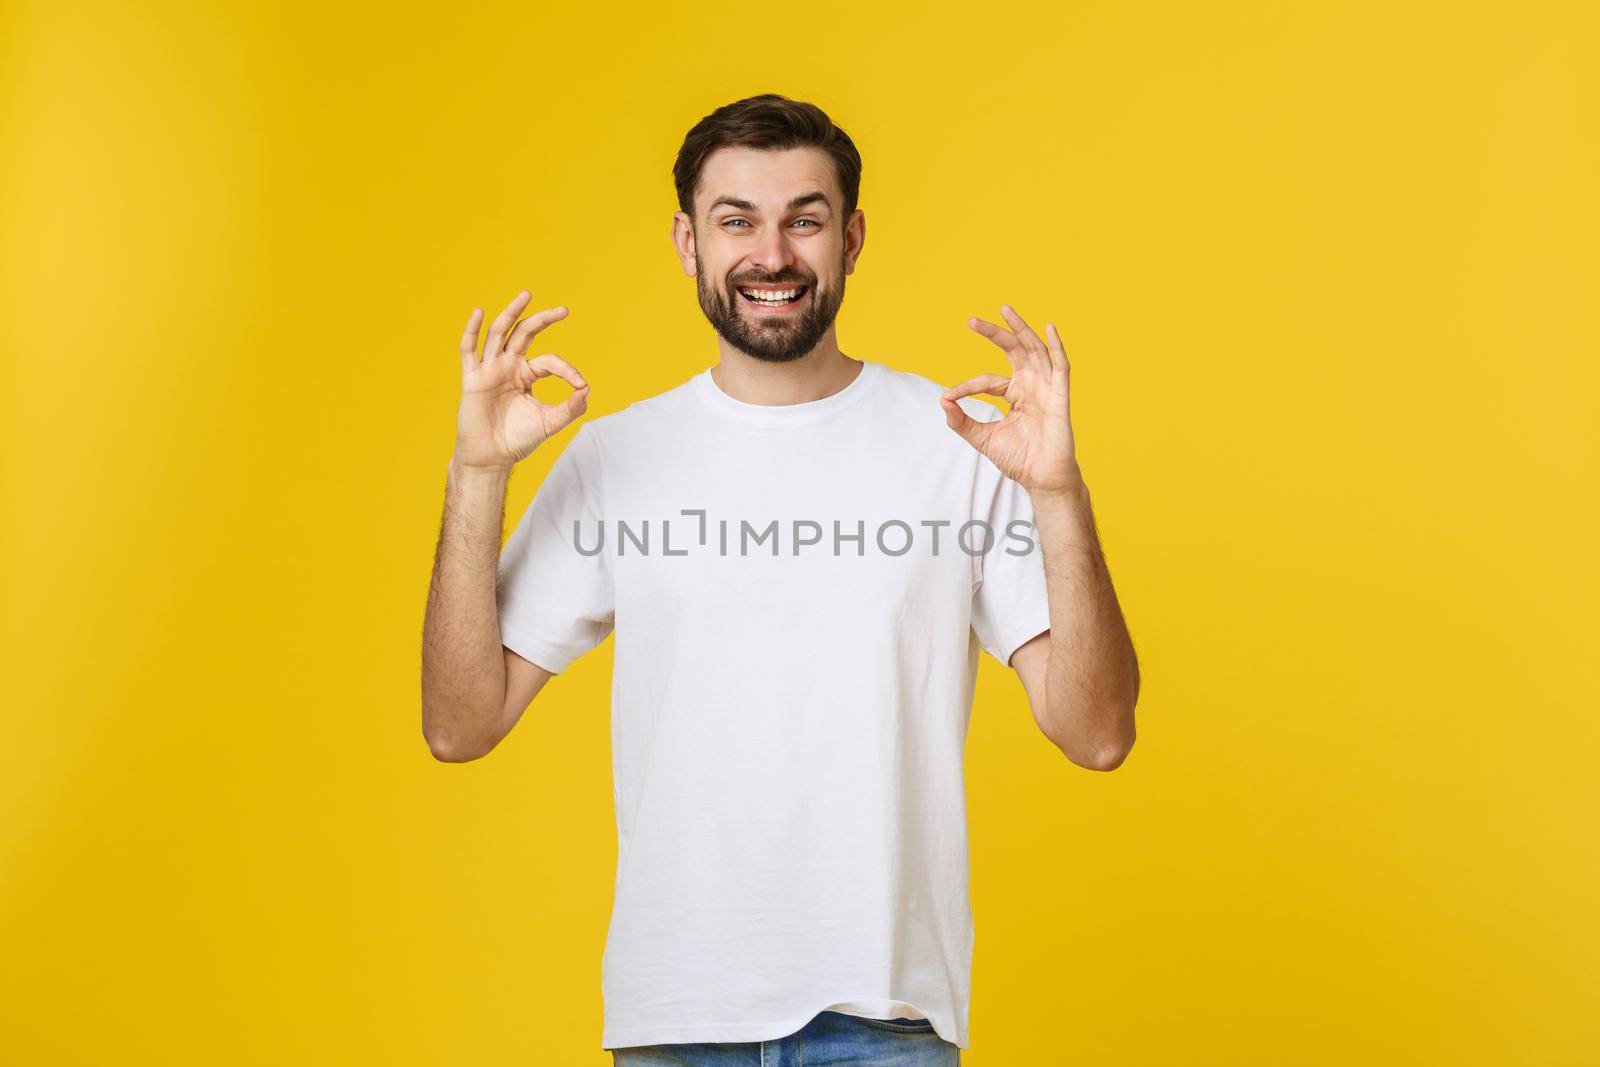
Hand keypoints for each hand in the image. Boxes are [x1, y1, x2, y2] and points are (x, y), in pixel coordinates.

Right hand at [454, 290, 588, 470]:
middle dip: (543, 320)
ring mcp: (490, 370)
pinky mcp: (473, 379)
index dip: (567, 369)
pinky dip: (472, 331)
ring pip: (499, 333)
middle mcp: (508, 367)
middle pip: (525, 334)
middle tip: (564, 310)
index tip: (580, 385)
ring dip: (512, 313)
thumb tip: (587, 389)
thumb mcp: (550, 422)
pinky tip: (479, 312)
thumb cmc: (518, 440)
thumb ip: (571, 408)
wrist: (492, 458)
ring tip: (526, 295)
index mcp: (526, 375)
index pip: (549, 361)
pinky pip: (469, 350)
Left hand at [941, 303, 1081, 496]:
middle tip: (971, 320)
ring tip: (1005, 309)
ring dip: (1021, 329)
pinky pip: (1061, 367)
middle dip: (995, 333)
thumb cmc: (1018, 459)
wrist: (1041, 480)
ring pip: (1035, 350)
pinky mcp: (1060, 397)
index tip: (950, 396)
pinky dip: (1057, 347)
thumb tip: (941, 400)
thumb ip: (961, 421)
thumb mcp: (982, 438)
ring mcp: (1046, 389)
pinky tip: (1049, 328)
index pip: (988, 380)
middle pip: (1013, 351)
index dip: (967, 386)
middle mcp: (1031, 386)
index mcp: (1015, 394)